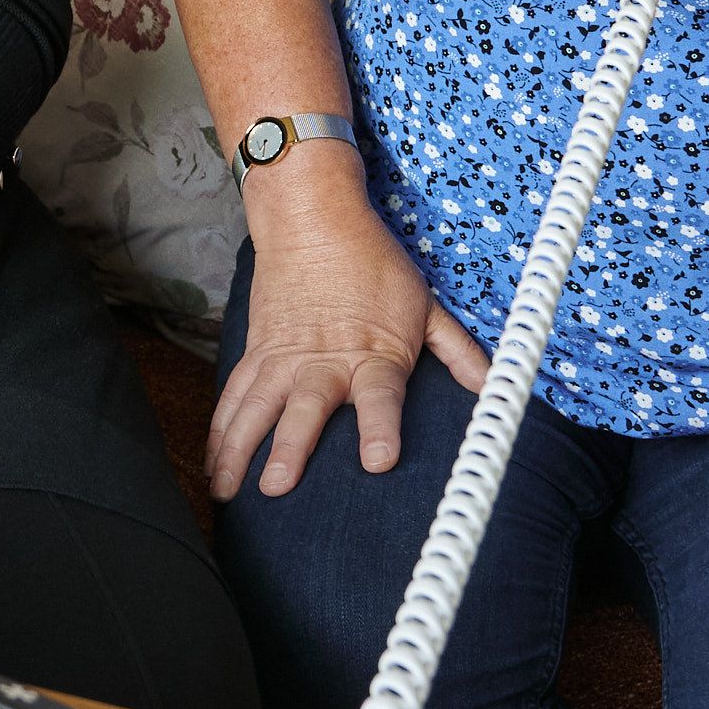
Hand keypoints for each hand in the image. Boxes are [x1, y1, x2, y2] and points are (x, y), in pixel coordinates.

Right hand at [211, 215, 489, 502]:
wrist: (311, 217)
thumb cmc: (370, 261)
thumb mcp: (425, 304)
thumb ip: (458, 351)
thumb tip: (494, 385)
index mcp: (373, 354)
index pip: (380, 398)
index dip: (380, 429)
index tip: (378, 461)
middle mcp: (324, 361)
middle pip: (306, 408)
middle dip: (289, 448)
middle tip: (277, 485)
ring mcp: (284, 358)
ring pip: (256, 407)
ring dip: (239, 449)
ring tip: (228, 490)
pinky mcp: (257, 352)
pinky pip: (233, 395)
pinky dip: (220, 429)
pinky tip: (213, 461)